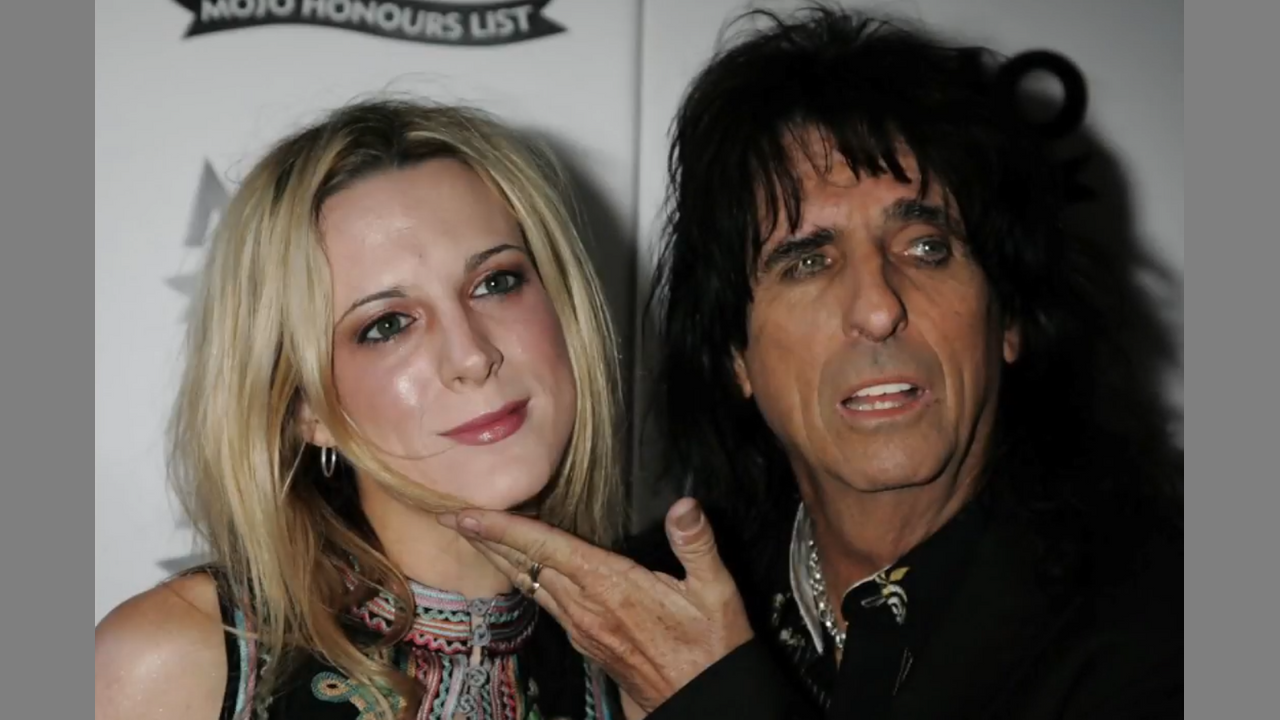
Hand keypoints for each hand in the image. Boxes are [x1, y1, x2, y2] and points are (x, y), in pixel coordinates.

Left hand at [437, 497, 753, 712]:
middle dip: (485, 539)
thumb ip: (697, 545)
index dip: (504, 529)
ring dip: (500, 559)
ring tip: (475, 536)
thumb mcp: (716, 592)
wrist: (705, 703)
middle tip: (448, 516)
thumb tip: (685, 506)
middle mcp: (586, 607)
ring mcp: (583, 628)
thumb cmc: (712, 647)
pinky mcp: (587, 641)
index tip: (466, 513)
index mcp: (610, 586)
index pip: (546, 548)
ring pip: (530, 585)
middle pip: (524, 566)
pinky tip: (521, 571)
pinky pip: (545, 602)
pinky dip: (525, 578)